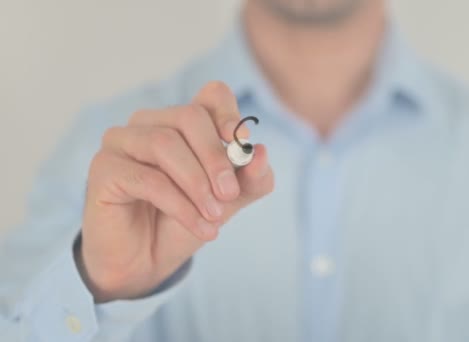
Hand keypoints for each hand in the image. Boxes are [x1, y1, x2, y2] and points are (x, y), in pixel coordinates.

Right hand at [75, 82, 273, 302]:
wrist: (146, 262)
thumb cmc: (184, 220)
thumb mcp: (229, 200)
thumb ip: (251, 178)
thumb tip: (261, 153)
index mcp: (182, 122)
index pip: (211, 95)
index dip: (229, 114)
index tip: (244, 144)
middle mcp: (149, 123)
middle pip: (189, 116)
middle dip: (216, 157)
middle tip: (230, 195)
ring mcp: (121, 141)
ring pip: (165, 144)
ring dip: (197, 184)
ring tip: (215, 216)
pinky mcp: (104, 169)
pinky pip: (148, 179)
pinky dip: (181, 206)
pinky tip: (202, 228)